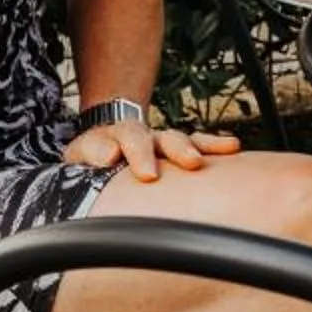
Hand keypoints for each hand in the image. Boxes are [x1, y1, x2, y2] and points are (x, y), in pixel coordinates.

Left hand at [64, 117, 242, 182]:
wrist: (112, 142)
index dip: (104, 148)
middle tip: (150, 175)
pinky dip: (214, 145)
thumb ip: (88, 160)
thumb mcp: (79, 161)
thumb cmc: (94, 163)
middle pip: (139, 138)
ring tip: (196, 161)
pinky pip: (199, 143)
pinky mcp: (180, 148)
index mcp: (103, 141)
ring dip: (185, 148)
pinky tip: (232, 147)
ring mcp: (159, 141)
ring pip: (172, 139)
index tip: (109, 157)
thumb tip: (107, 156)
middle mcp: (134, 137)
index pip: (102, 142)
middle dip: (146, 153)